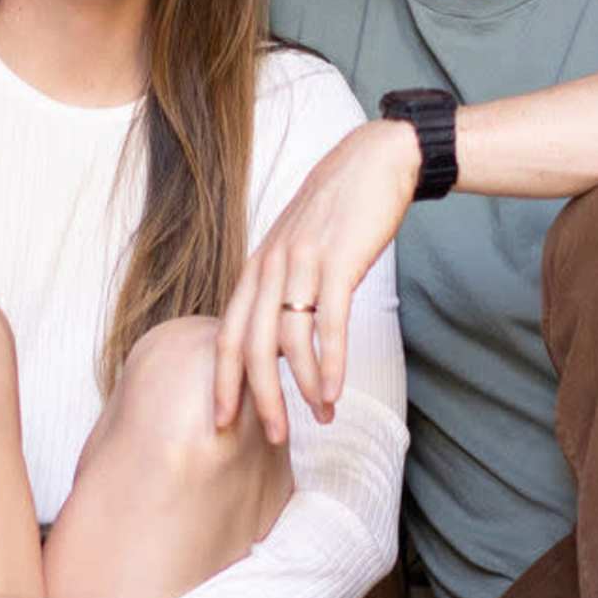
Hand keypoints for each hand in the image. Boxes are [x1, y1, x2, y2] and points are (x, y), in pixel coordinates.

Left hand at [213, 115, 416, 445]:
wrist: (375, 161)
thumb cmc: (339, 211)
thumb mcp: (299, 250)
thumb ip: (284, 290)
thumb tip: (283, 342)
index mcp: (257, 268)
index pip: (228, 335)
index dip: (222, 382)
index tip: (223, 421)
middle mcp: (270, 267)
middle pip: (252, 346)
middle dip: (259, 397)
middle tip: (272, 436)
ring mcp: (301, 264)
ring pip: (289, 341)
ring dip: (305, 386)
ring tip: (321, 417)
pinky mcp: (337, 261)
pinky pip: (328, 323)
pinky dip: (331, 363)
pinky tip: (335, 391)